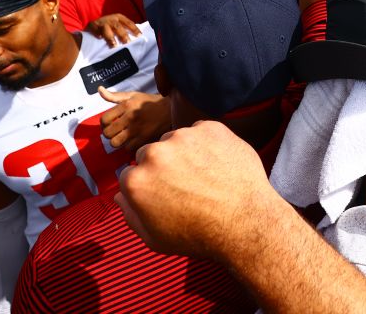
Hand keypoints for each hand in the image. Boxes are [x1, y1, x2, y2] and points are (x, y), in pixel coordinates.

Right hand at [87, 13, 140, 46]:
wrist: (93, 25)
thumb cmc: (108, 28)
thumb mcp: (117, 26)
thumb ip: (124, 30)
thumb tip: (136, 40)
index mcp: (119, 18)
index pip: (129, 23)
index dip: (134, 29)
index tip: (139, 36)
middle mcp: (111, 18)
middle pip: (118, 27)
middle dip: (123, 35)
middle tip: (127, 43)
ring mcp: (101, 22)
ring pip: (106, 28)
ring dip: (110, 37)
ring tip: (113, 45)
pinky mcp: (92, 25)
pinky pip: (94, 29)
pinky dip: (97, 33)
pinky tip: (99, 37)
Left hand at [99, 87, 170, 149]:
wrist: (170, 109)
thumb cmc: (148, 102)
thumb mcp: (132, 95)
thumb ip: (114, 95)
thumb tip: (99, 89)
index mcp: (126, 105)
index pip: (104, 120)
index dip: (104, 124)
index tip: (109, 123)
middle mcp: (130, 117)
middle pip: (107, 133)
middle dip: (109, 133)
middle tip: (115, 131)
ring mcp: (137, 129)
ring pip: (116, 143)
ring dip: (117, 141)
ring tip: (122, 137)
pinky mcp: (145, 138)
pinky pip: (128, 148)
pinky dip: (129, 146)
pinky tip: (133, 140)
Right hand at [116, 120, 285, 259]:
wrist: (245, 222)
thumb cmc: (199, 236)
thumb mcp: (155, 238)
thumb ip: (131, 216)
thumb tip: (120, 196)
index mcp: (136, 180)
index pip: (132, 174)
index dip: (149, 186)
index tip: (166, 195)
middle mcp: (155, 153)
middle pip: (151, 153)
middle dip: (163, 166)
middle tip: (187, 184)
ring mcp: (183, 137)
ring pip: (176, 140)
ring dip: (186, 152)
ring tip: (206, 176)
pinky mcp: (210, 128)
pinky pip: (202, 131)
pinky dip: (209, 143)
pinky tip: (219, 164)